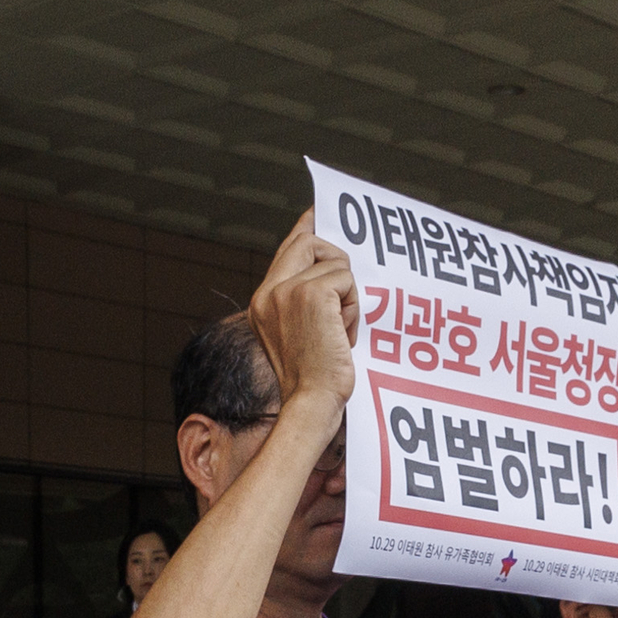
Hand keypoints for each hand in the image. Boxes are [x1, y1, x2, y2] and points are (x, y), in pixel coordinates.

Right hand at [252, 211, 359, 419]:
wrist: (312, 404)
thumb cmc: (314, 379)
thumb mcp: (302, 333)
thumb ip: (306, 298)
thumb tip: (334, 267)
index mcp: (263, 302)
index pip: (287, 249)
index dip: (307, 229)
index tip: (319, 213)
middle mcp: (269, 293)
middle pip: (309, 242)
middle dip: (336, 260)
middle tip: (345, 292)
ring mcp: (287, 292)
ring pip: (335, 263)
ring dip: (349, 294)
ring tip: (340, 329)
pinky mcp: (311, 295)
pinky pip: (347, 279)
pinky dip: (354, 305)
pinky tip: (344, 333)